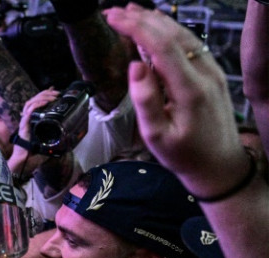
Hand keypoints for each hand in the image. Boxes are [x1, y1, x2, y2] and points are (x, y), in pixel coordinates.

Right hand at [9, 88, 59, 177]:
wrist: (25, 159)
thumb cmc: (34, 151)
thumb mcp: (48, 142)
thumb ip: (55, 138)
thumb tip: (68, 139)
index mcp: (33, 119)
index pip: (37, 102)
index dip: (45, 94)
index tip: (55, 90)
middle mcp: (28, 118)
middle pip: (34, 99)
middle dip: (45, 94)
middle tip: (56, 93)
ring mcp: (25, 121)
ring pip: (30, 103)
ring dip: (42, 98)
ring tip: (52, 97)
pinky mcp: (23, 125)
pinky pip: (29, 112)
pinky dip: (36, 106)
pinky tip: (43, 103)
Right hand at [105, 5, 245, 190]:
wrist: (220, 166)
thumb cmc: (185, 156)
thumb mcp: (156, 136)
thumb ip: (145, 100)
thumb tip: (135, 66)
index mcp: (190, 89)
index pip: (162, 46)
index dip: (137, 28)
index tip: (114, 19)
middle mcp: (205, 74)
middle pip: (173, 33)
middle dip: (142, 18)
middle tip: (114, 12)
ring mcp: (212, 71)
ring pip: (183, 34)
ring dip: (155, 20)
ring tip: (130, 12)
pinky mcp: (212, 74)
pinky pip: (189, 44)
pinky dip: (168, 31)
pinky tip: (154, 29)